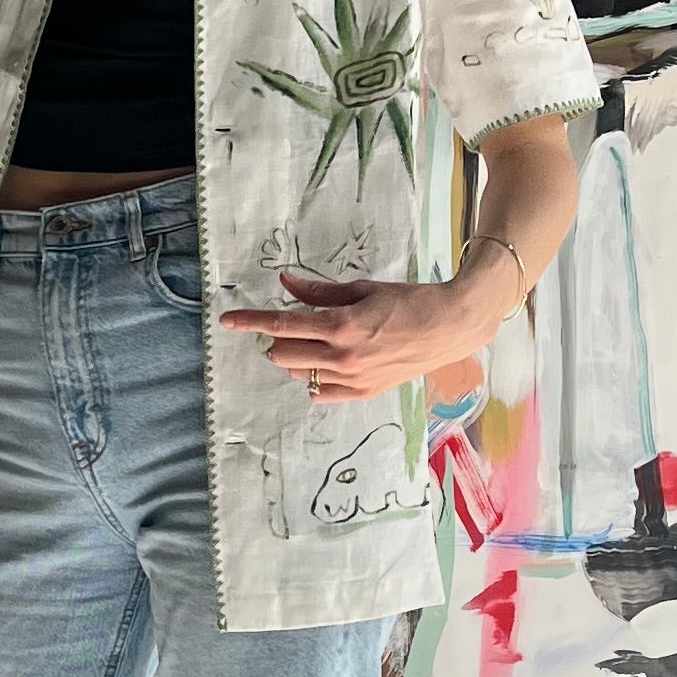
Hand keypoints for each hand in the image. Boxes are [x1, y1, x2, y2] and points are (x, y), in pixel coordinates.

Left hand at [222, 269, 489, 405]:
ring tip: (316, 342)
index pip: (282, 326)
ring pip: (298, 373)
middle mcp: (343, 357)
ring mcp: (353, 379)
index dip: (250, 322)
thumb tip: (285, 283)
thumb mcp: (362, 289)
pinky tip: (321, 367)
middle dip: (278, 338)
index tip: (227, 321)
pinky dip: (312, 380)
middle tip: (293, 325)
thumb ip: (319, 291)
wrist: (449, 327)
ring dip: (294, 357)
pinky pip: (321, 393)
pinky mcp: (364, 393)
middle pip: (283, 353)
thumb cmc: (408, 301)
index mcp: (341, 326)